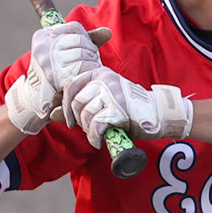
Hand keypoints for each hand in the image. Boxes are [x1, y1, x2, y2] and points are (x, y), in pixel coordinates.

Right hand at [2, 22, 110, 134]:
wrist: (38, 98)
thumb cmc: (57, 71)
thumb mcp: (67, 51)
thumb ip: (87, 40)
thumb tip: (108, 32)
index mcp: (42, 36)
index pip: (75, 27)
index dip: (85, 39)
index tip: (86, 49)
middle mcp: (43, 46)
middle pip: (81, 42)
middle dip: (90, 53)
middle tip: (91, 62)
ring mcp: (47, 61)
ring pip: (83, 55)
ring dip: (91, 64)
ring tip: (88, 71)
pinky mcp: (55, 77)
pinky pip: (82, 70)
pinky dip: (88, 74)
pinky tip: (86, 78)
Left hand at [64, 68, 192, 144]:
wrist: (158, 114)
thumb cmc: (130, 109)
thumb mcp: (104, 101)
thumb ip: (81, 105)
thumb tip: (53, 114)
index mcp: (100, 73)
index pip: (71, 86)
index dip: (66, 105)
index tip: (70, 120)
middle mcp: (104, 79)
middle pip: (76, 102)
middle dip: (79, 120)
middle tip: (89, 128)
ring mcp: (111, 93)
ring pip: (86, 115)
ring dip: (89, 130)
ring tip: (97, 134)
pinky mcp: (117, 109)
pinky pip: (96, 126)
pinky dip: (95, 136)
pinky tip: (100, 139)